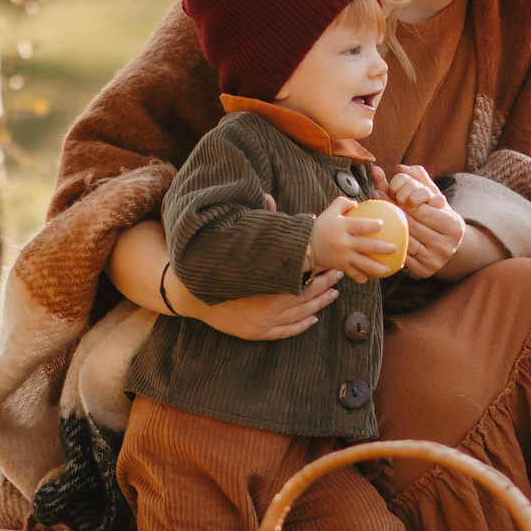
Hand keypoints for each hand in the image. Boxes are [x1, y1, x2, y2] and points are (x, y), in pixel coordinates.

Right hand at [112, 212, 337, 340]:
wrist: (191, 295)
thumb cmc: (217, 267)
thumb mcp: (238, 247)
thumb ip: (257, 223)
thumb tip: (268, 196)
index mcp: (266, 287)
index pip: (303, 281)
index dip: (320, 274)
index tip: (333, 265)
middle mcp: (267, 308)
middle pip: (305, 297)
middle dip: (324, 286)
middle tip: (339, 276)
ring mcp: (262, 323)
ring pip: (299, 316)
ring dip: (318, 304)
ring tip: (333, 294)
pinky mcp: (255, 334)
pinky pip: (285, 332)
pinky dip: (301, 325)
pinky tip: (313, 318)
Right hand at [308, 195, 398, 283]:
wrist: (303, 246)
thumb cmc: (319, 228)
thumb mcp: (329, 212)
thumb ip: (342, 203)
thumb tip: (357, 203)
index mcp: (341, 227)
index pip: (360, 225)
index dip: (373, 225)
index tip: (383, 224)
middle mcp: (343, 242)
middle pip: (367, 246)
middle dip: (383, 248)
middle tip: (395, 248)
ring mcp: (342, 256)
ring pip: (363, 264)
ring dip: (377, 268)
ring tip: (388, 270)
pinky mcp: (339, 266)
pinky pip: (353, 273)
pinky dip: (361, 276)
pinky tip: (369, 277)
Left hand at [377, 165, 466, 276]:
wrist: (448, 246)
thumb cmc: (437, 215)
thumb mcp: (433, 196)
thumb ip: (418, 179)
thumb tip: (398, 168)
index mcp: (453, 224)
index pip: (420, 206)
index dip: (404, 197)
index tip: (396, 193)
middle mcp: (448, 244)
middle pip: (409, 223)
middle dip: (392, 209)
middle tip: (378, 198)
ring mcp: (436, 260)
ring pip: (403, 239)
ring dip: (387, 226)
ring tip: (377, 214)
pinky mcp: (425, 271)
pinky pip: (401, 255)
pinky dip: (391, 243)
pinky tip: (382, 233)